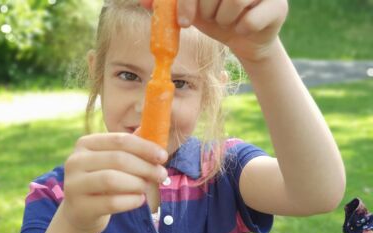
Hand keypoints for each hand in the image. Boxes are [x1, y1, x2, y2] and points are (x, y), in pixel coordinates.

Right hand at [61, 133, 167, 232]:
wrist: (82, 211)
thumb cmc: (104, 180)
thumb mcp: (113, 161)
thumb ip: (132, 147)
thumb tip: (158, 134)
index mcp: (85, 143)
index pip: (120, 140)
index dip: (145, 147)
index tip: (163, 156)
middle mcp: (75, 161)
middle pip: (118, 159)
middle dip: (145, 167)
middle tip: (162, 174)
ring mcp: (74, 184)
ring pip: (112, 179)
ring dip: (137, 183)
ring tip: (147, 187)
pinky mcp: (79, 207)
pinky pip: (111, 202)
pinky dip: (131, 201)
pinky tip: (139, 200)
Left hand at [140, 0, 287, 61]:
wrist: (243, 40)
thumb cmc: (214, 18)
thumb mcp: (189, 9)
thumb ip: (168, 3)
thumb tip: (143, 2)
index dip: (187, 0)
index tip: (183, 21)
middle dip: (206, 10)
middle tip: (212, 18)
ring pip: (235, 0)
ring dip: (225, 20)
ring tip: (229, 22)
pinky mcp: (278, 6)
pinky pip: (251, 19)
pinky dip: (242, 29)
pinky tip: (245, 27)